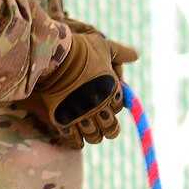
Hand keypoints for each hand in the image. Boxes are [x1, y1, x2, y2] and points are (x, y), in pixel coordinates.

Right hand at [29, 20, 137, 145]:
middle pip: (110, 127)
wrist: (52, 54)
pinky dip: (76, 141)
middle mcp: (98, 104)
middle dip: (110, 128)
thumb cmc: (80, 48)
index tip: (109, 104)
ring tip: (90, 131)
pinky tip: (77, 139)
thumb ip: (121, 53)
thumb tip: (137, 55)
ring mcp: (81, 113)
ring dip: (94, 135)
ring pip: (94, 136)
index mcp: (110, 89)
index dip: (115, 105)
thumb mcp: (104, 46)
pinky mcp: (63, 118)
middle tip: (105, 126)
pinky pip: (73, 138)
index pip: (119, 106)